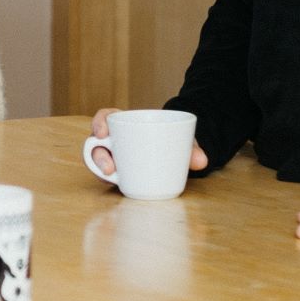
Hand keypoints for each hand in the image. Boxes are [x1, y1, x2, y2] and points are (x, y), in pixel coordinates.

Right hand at [82, 107, 207, 179]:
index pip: (105, 117)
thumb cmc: (173, 140)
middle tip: (111, 167)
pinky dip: (106, 179)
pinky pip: (106, 176)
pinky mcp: (118, 173)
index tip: (104, 132)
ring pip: (98, 162)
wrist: (175, 152)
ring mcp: (114, 157)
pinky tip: (115, 183)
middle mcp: (115, 140)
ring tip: (113, 176)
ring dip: (101, 170)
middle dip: (99, 156)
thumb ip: (191, 148)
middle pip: (97, 144)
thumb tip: (202, 161)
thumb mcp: (182, 139)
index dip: (99, 122)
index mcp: (126, 123)